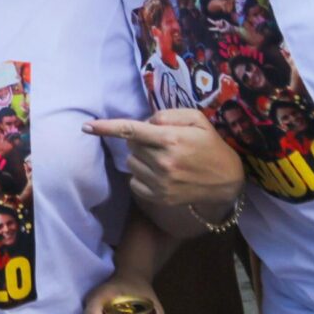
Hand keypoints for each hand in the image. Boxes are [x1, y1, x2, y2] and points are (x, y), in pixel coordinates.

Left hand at [85, 110, 244, 212]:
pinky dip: (142, 175)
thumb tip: (145, 121)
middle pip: (131, 145)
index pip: (131, 131)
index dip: (106, 127)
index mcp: (171, 140)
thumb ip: (168, 115)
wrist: (227, 181)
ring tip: (163, 158)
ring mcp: (161, 183)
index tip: (86, 126)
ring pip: (131, 163)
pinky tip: (160, 173)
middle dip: (140, 140)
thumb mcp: (197, 120)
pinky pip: (134, 182)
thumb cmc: (211, 145)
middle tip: (161, 142)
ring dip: (141, 158)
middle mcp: (164, 162)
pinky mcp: (159, 198)